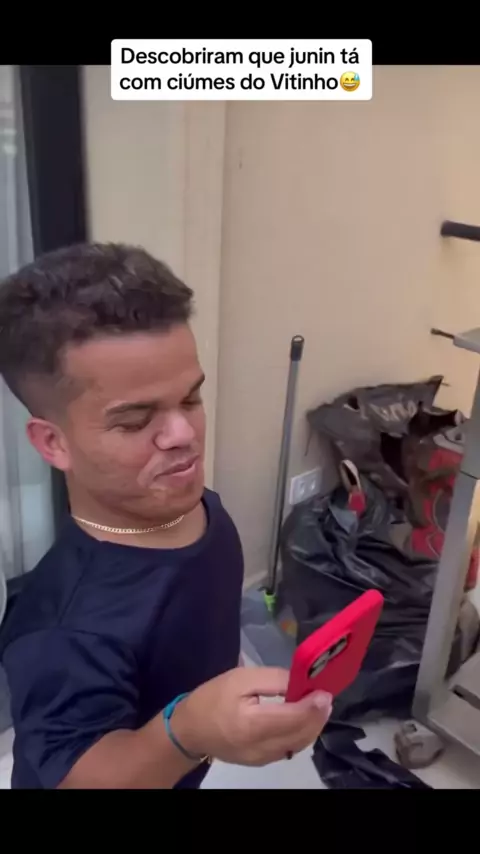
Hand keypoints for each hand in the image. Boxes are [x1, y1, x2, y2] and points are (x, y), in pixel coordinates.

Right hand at [171, 666, 331, 766]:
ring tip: (317, 705)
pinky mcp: (263, 762)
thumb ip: (273, 679)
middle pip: (302, 734)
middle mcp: (261, 747)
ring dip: (313, 725)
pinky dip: (302, 733)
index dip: (313, 705)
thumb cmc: (213, 698)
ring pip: (300, 744)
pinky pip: (290, 748)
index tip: (325, 690)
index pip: (293, 717)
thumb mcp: (241, 678)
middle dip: (318, 715)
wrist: (190, 730)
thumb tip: (300, 682)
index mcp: (252, 724)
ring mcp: (263, 759)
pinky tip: (303, 718)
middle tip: (325, 696)